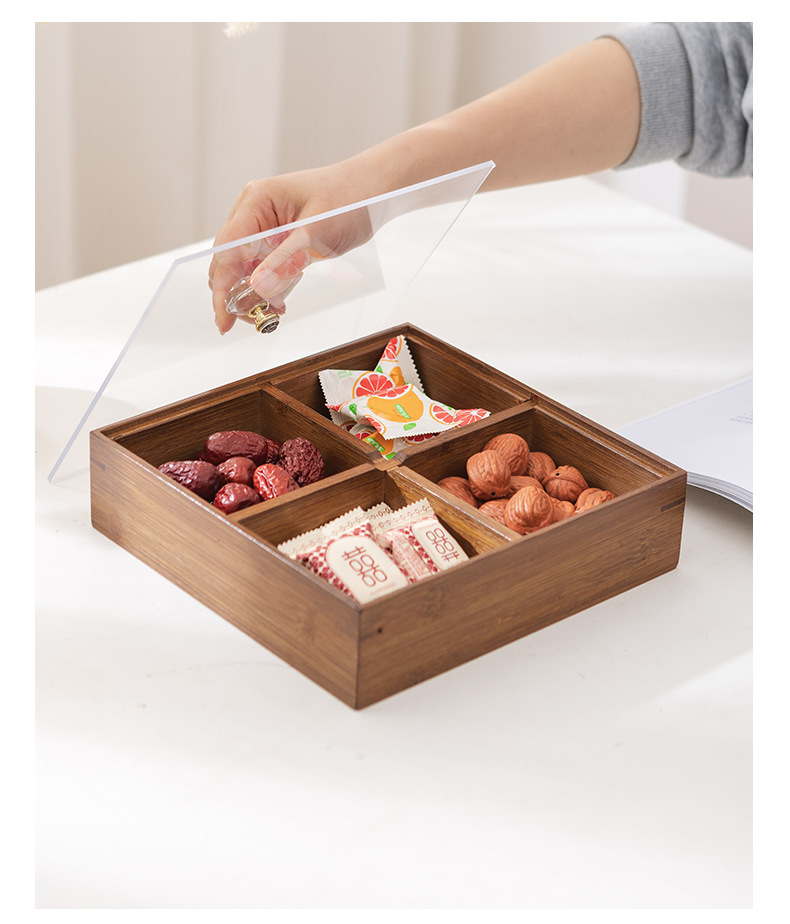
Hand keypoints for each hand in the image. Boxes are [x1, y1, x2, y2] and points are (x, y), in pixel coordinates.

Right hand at [208, 165, 374, 333]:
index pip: (227, 250)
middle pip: (229, 261)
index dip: (223, 288)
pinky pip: (263, 267)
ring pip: (244, 267)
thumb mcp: (318, 234)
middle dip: (237, 294)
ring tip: (271, 314)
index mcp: (257, 201)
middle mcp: (254, 211)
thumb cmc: (351, 198)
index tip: (225, 319)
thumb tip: (257, 288)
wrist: (374, 189)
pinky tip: (279, 302)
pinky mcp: (278, 238)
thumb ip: (286, 261)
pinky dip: (268, 287)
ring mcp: (265, 225)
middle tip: (255, 320)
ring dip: (253, 294)